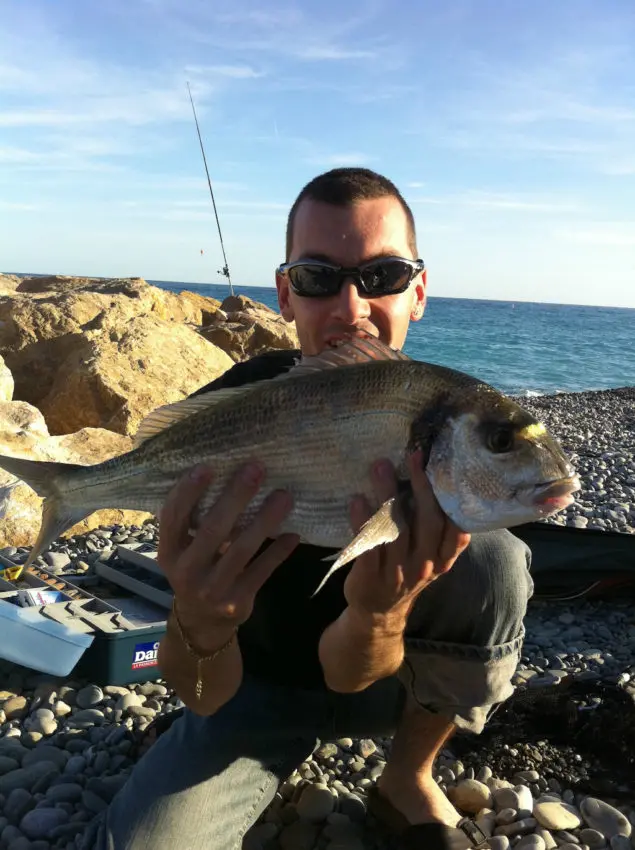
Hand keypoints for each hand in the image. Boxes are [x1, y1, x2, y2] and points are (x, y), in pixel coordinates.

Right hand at [158, 462, 298, 651]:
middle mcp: (186, 571)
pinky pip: (261, 572)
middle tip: (256, 469)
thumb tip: (227, 475)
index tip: (207, 466)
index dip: (188, 491)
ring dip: (264, 520)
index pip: (173, 517)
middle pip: (212, 529)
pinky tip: (292, 534)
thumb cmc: (196, 570)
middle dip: (235, 497)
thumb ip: (195, 523)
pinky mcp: (236, 603)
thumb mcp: (183, 551)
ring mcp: (211, 589)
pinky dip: (277, 552)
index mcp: (169, 552)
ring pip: (241, 550)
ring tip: (284, 496)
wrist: (202, 624)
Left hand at [343, 450, 470, 625]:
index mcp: (442, 559)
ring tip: (380, 467)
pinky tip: (357, 500)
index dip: (451, 498)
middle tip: (413, 456)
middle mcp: (424, 565)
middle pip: (427, 522)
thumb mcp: (429, 557)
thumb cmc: (405, 571)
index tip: (442, 467)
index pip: (456, 529)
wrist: (377, 611)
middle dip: (421, 486)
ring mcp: (397, 573)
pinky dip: (362, 522)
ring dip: (388, 495)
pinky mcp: (370, 577)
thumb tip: (428, 476)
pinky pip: (367, 546)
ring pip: (396, 529)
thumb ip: (433, 528)